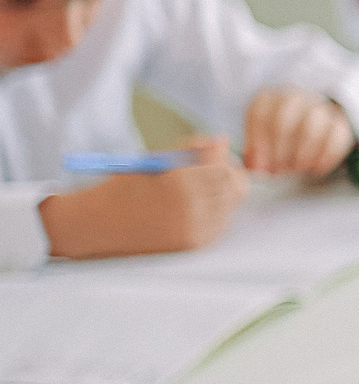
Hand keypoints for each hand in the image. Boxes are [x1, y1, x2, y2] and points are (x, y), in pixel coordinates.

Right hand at [39, 137, 245, 258]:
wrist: (99, 223)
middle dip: (229, 176)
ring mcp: (194, 229)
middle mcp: (190, 208)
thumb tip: (222, 139)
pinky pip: (220, 223)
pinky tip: (194, 206)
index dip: (223, 159)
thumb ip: (191, 148)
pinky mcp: (193, 244)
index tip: (214, 155)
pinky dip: (215, 211)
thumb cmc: (125, 186)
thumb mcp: (156, 160)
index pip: (224, 168)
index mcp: (179, 181)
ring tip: (199, 188)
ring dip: (223, 193)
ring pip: (230, 206)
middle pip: (235, 188)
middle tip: (213, 170)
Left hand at [242, 86, 354, 175]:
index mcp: (268, 99)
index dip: (257, 143)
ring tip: (296, 170)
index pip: (258, 114)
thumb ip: (256, 154)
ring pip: (310, 127)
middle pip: (282, 120)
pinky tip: (315, 170)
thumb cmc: (283, 138)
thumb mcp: (263, 142)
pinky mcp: (340, 122)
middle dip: (278, 151)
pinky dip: (324, 157)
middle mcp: (293, 98)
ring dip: (301, 154)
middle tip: (277, 171)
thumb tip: (254, 167)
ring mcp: (319, 107)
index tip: (260, 166)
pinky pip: (335, 138)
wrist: (318, 125)